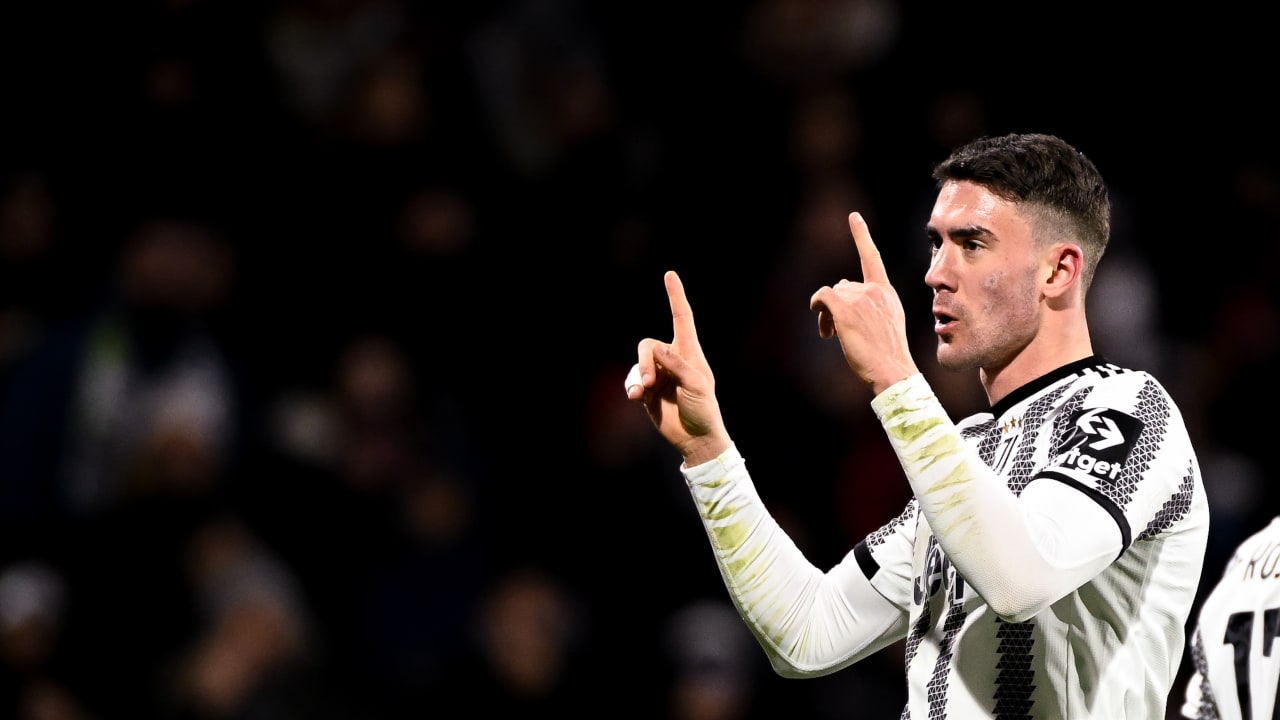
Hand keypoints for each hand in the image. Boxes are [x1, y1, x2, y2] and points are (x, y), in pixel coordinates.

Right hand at [625, 271, 730, 466]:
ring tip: (642, 392)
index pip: (682, 318)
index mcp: (690, 352)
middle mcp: (672, 359)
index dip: (675, 296)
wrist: (695, 438)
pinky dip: (631, 387)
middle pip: (648, 345)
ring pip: (638, 363)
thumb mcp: (697, 384)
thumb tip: (657, 349)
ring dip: (638, 375)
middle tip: (648, 382)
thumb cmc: (704, 409)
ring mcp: (658, 375)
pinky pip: (632, 380)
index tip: (670, 275)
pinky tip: (635, 398)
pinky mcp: (646, 391)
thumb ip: (677, 365)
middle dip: (644, 361)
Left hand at [809, 212, 918, 394]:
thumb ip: (870, 305)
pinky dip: (818, 306)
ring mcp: (861, 298)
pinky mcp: (846, 309)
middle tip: (832, 330)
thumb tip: (841, 295)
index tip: (853, 217)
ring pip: (832, 294)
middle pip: (842, 286)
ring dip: (827, 314)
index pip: (872, 258)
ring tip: (832, 335)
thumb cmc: (887, 353)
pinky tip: (824, 326)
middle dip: (836, 305)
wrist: (892, 369)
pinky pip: (823, 296)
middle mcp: (874, 290)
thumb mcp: (886, 322)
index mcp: (886, 292)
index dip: (861, 236)